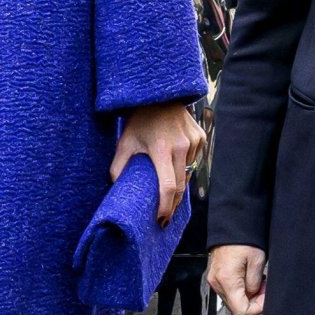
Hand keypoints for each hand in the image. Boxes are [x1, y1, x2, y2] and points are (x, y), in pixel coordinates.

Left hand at [112, 102, 204, 224]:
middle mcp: (180, 146)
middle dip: (172, 203)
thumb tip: (114, 188)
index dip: (165, 206)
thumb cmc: (139, 120)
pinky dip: (185, 165)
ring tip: (167, 186)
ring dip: (179, 181)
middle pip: (181, 185)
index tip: (161, 219)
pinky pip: (194, 159)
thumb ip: (118, 166)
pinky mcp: (200, 137)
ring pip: (188, 172)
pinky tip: (175, 161)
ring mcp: (193, 141)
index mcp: (161, 149)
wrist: (159, 95)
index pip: (168, 186)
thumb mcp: (124, 142)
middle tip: (165, 216)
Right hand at [208, 245, 266, 314]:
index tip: (265, 299)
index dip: (257, 309)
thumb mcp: (257, 261)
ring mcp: (215, 280)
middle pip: (236, 307)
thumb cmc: (243, 239)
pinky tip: (248, 277)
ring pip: (233, 300)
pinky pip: (229, 291)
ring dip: (248, 295)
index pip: (241, 311)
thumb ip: (255, 283)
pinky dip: (241, 289)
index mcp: (227, 280)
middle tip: (264, 287)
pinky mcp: (216, 276)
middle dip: (254, 301)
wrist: (230, 226)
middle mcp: (217, 283)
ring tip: (258, 281)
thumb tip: (254, 295)